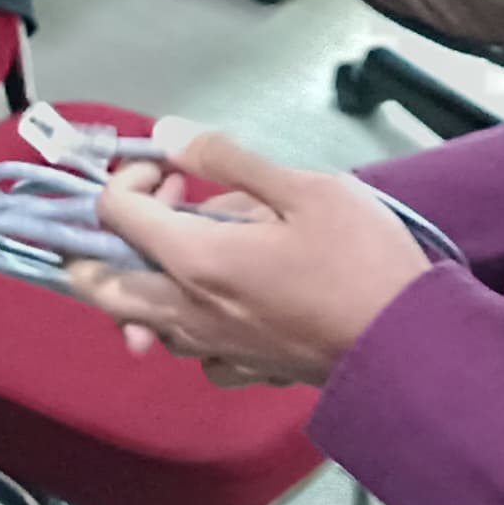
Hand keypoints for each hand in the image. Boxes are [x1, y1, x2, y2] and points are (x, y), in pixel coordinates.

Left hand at [73, 128, 432, 387]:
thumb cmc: (363, 261)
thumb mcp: (305, 189)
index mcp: (195, 260)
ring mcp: (211, 347)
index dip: (129, 180)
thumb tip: (166, 134)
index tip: (171, 171)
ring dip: (146, 277)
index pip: (111, 214)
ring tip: (196, 245)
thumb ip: (228, 160)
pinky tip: (225, 296)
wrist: (408, 346)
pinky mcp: (241, 370)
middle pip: (95, 286)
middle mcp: (187, 311)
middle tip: (161, 208)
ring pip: (139, 319)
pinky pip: (188, 346)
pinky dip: (188, 317)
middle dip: (104, 240)